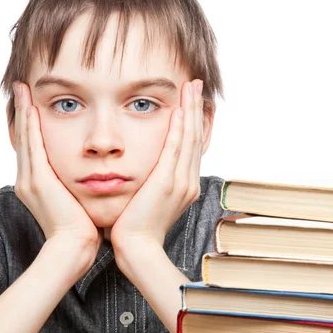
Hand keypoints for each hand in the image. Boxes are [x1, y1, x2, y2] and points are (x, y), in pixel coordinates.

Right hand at [12, 81, 102, 253]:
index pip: (31, 148)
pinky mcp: (38, 181)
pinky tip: (30, 106)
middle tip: (19, 88)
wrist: (71, 249)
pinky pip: (33, 145)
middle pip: (23, 138)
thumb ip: (76, 188)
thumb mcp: (76, 203)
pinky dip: (30, 125)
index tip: (30, 105)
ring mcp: (30, 180)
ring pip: (25, 137)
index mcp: (36, 186)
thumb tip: (89, 178)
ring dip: (23, 111)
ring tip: (21, 89)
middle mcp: (27, 180)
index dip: (29, 126)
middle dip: (21, 112)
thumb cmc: (80, 230)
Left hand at [110, 79, 203, 253]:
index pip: (191, 146)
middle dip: (196, 108)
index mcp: (184, 185)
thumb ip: (151, 183)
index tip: (191, 100)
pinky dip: (179, 129)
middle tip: (197, 84)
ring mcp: (180, 182)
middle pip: (195, 137)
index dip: (193, 121)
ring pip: (189, 139)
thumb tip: (144, 170)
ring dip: (190, 110)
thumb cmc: (135, 228)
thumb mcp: (148, 201)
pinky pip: (175, 149)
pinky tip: (179, 110)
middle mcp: (187, 182)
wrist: (138, 249)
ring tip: (191, 87)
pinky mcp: (167, 183)